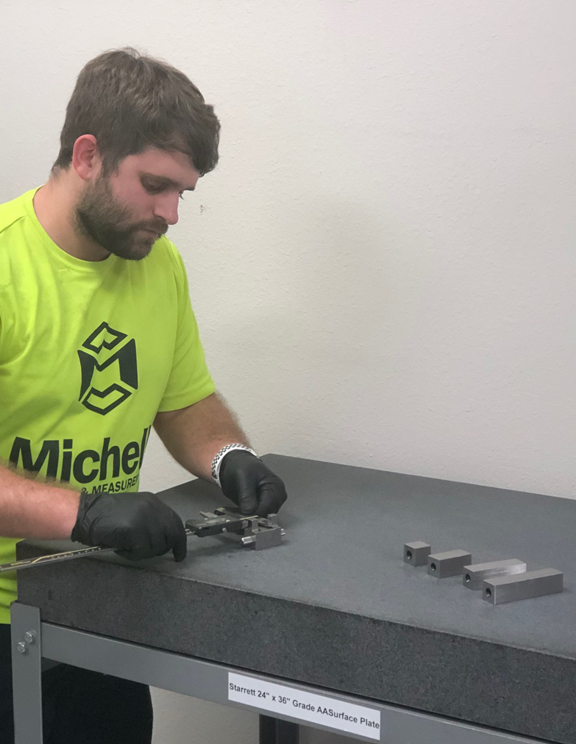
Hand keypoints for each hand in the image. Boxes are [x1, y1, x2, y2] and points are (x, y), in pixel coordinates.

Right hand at [71, 492, 186, 561]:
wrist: (86, 513)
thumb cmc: (105, 514)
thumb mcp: (134, 510)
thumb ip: (150, 519)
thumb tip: (164, 537)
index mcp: (153, 502)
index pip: (175, 522)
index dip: (179, 540)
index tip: (179, 553)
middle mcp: (152, 508)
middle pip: (171, 535)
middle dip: (163, 548)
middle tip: (149, 553)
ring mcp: (144, 519)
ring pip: (156, 546)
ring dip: (143, 552)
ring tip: (127, 547)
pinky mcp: (134, 531)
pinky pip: (142, 551)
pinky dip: (132, 555)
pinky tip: (121, 548)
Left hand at [219, 451, 287, 516]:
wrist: (237, 462)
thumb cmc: (241, 467)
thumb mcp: (242, 480)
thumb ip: (247, 498)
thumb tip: (249, 515)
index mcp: (275, 486)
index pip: (267, 508)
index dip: (254, 515)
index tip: (241, 519)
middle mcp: (279, 495)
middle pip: (267, 514)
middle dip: (254, 517)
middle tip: (240, 514)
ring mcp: (274, 500)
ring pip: (264, 517)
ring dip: (253, 516)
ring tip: (242, 509)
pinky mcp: (268, 503)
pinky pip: (261, 514)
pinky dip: (253, 514)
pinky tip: (245, 509)